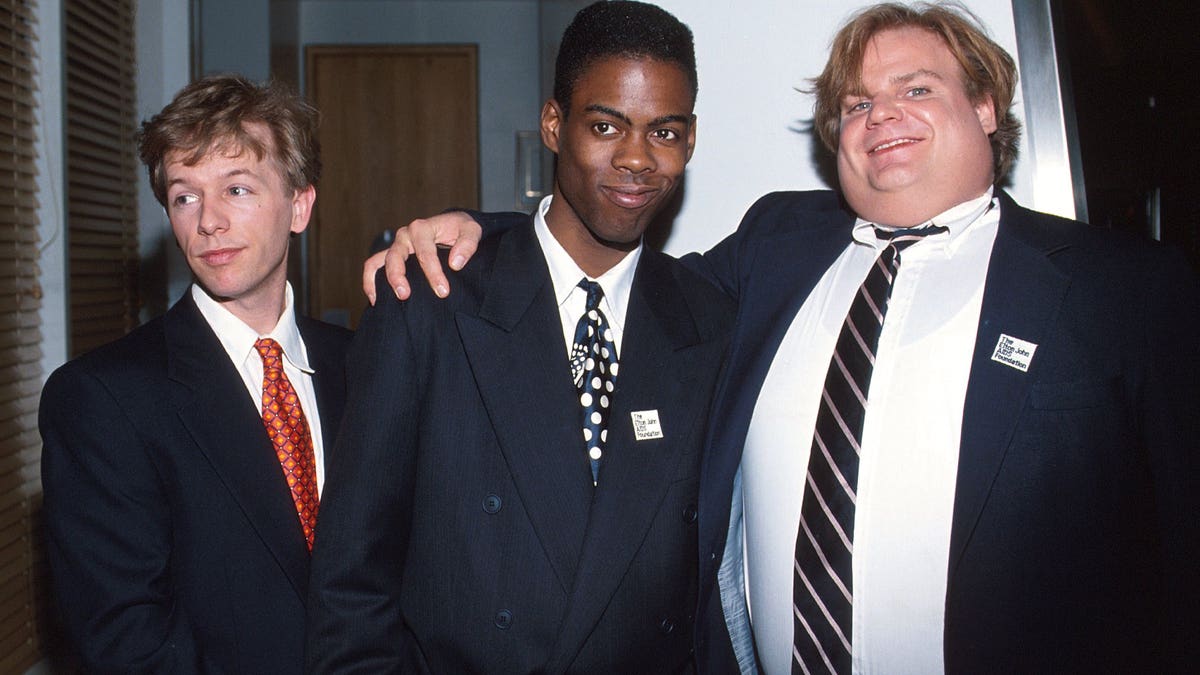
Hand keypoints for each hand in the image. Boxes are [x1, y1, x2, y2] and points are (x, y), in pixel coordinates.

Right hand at [361, 211, 482, 303]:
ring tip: (391, 299)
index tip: (443, 291)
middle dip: (399, 277)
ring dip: (382, 280)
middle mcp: (405, 235)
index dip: (433, 273)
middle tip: (406, 296)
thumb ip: (467, 244)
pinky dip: (370, 280)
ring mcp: (397, 245)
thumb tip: (455, 263)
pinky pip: (373, 265)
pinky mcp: (392, 255)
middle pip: (396, 257)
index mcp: (422, 228)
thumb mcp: (472, 230)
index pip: (425, 252)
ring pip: (380, 261)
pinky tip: (375, 298)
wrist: (454, 225)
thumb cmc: (461, 228)